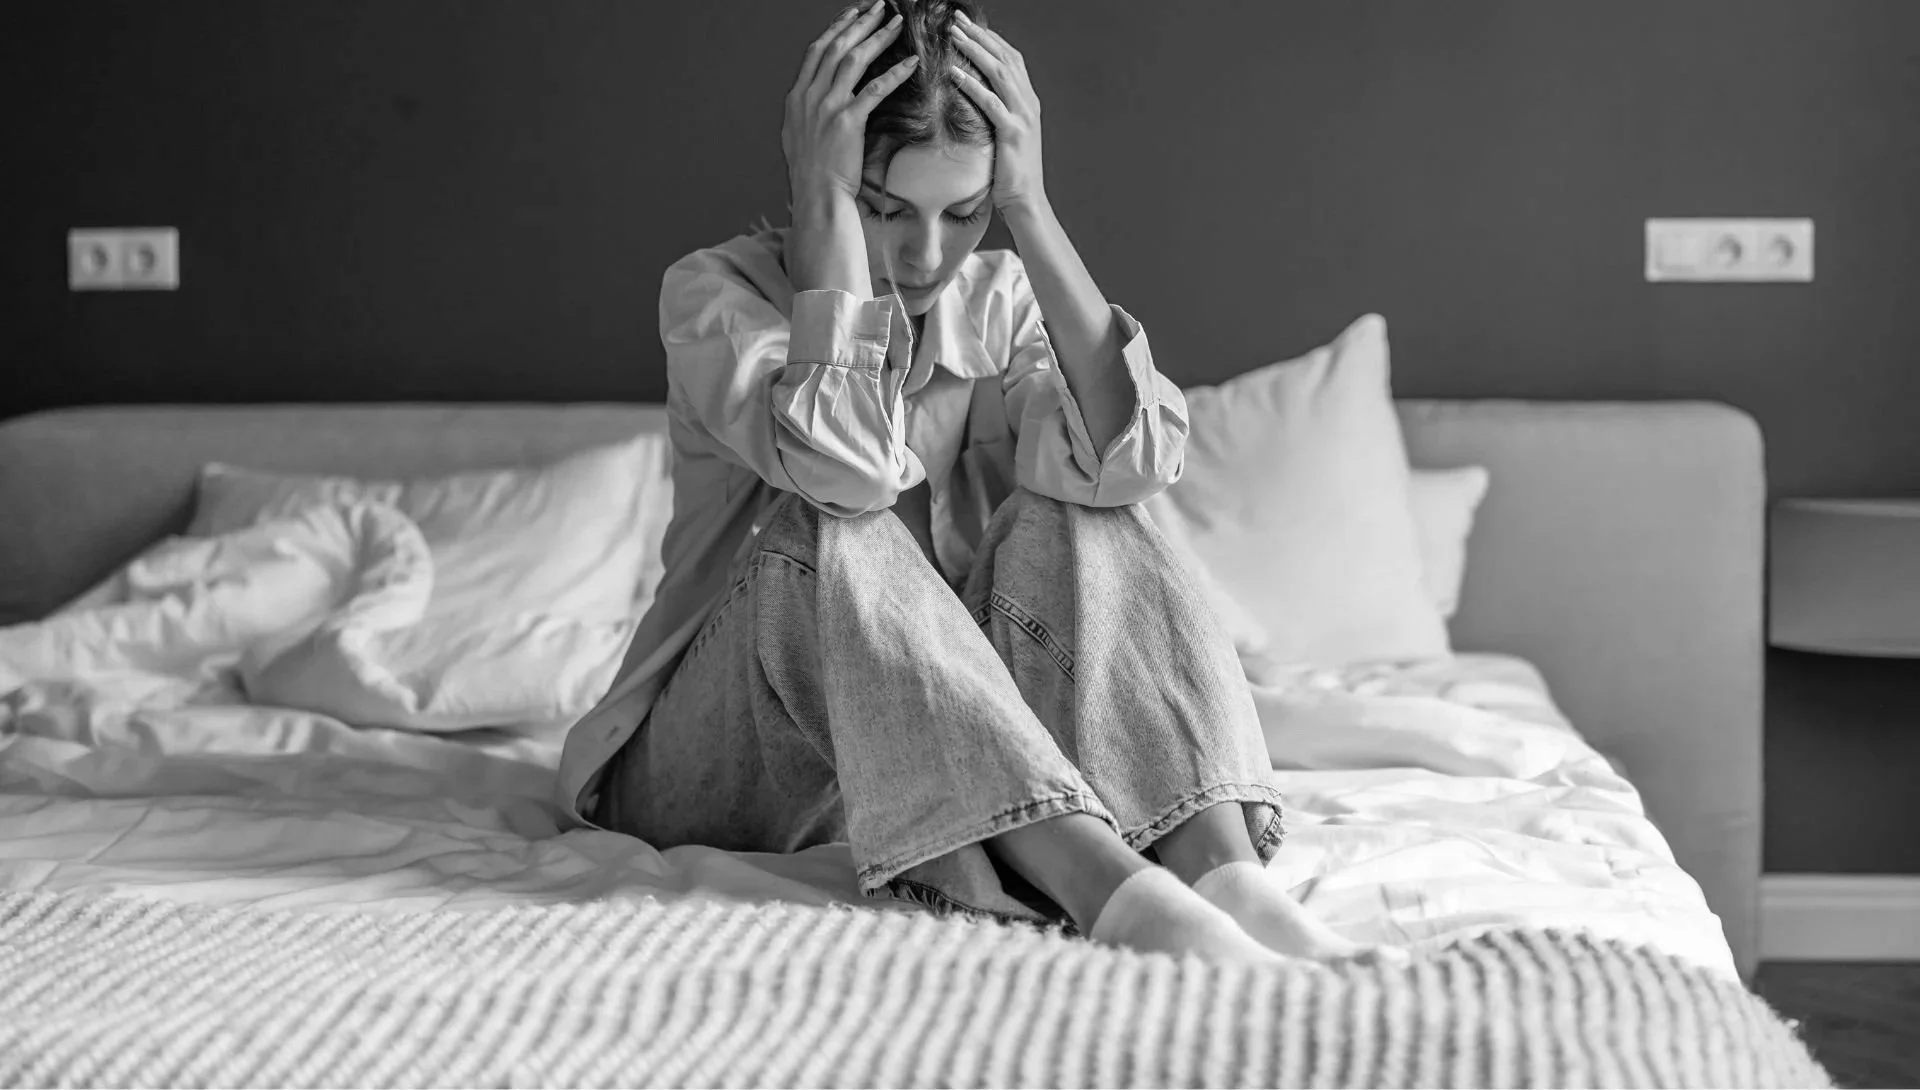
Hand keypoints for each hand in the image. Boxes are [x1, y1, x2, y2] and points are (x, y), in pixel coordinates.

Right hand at [782, 1, 919, 207]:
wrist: (816, 195)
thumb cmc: (812, 171)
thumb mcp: (797, 135)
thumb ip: (806, 110)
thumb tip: (814, 94)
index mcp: (797, 97)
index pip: (816, 50)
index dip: (836, 28)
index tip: (852, 13)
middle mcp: (809, 96)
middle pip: (835, 46)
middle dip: (860, 22)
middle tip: (880, 7)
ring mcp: (828, 108)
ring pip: (853, 60)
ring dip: (877, 37)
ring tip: (897, 23)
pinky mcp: (848, 122)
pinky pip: (875, 89)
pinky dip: (894, 72)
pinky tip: (910, 61)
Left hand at [947, 12, 1045, 212]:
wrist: (1026, 200)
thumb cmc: (1011, 171)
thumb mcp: (1006, 134)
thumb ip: (998, 111)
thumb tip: (974, 94)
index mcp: (1028, 101)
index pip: (1012, 58)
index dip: (991, 38)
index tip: (969, 24)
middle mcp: (1029, 103)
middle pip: (1005, 57)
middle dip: (980, 35)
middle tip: (957, 19)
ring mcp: (1023, 117)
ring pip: (999, 73)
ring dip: (975, 50)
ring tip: (954, 35)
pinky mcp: (1012, 133)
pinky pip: (990, 102)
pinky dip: (971, 85)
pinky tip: (953, 73)